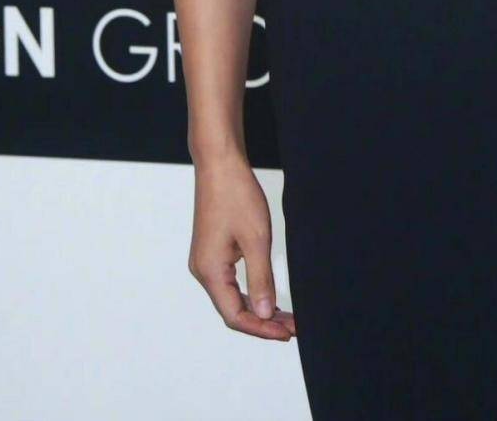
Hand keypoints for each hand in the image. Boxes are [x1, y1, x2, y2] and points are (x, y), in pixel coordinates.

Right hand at [188, 150, 296, 340]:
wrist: (219, 163)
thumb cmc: (236, 194)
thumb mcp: (256, 238)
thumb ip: (260, 278)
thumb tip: (263, 313)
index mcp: (210, 271)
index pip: (235, 315)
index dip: (262, 328)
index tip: (288, 333)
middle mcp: (203, 270)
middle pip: (232, 310)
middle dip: (263, 321)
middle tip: (293, 327)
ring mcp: (206, 260)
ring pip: (232, 296)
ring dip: (258, 307)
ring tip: (286, 316)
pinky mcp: (212, 251)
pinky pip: (230, 282)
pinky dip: (250, 291)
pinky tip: (268, 294)